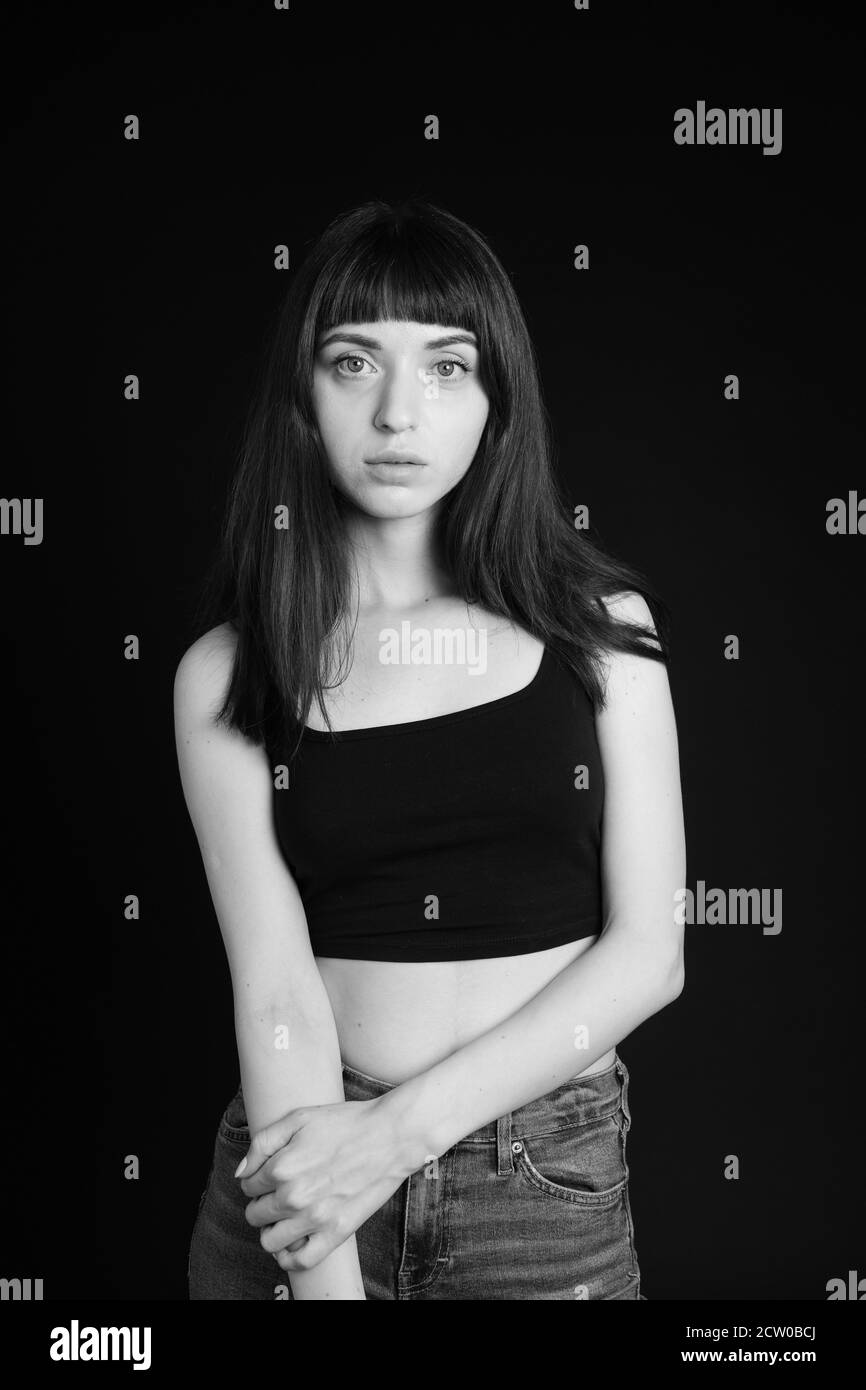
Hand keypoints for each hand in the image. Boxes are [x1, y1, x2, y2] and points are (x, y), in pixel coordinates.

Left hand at [235, 1096, 413, 1271]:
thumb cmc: (346, 1123)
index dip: (255, 1179)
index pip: (248, 1185)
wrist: (391, 1136)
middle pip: (255, 1214)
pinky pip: (300, 1260)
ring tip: (283, 1218)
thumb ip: (262, 1143)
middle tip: (278, 1193)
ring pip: (269, 1241)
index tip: (269, 1175)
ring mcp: (315, 1218)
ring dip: (270, 1230)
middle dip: (261, 1203)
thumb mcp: (299, 1118)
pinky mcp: (336, 1233)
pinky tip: (291, 1243)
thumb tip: (242, 1172)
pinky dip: (289, 1257)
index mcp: (282, 1166)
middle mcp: (294, 1196)